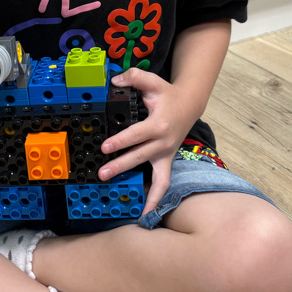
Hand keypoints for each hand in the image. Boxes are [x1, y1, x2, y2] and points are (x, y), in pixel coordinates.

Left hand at [98, 69, 196, 216]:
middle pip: (140, 157)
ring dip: (143, 193)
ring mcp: (166, 155)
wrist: (189, 105)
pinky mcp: (166, 162)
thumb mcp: (154, 81)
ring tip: (129, 206)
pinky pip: (163, 184)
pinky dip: (155, 200)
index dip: (120, 141)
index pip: (136, 135)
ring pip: (156, 178)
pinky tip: (145, 214)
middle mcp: (163, 143)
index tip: (105, 148)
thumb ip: (135, 77)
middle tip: (103, 173)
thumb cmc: (168, 95)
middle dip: (121, 166)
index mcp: (158, 125)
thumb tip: (115, 80)